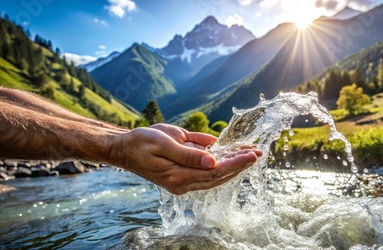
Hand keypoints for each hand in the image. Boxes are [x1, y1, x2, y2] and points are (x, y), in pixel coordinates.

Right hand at [108, 124, 261, 194]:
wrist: (124, 148)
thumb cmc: (140, 142)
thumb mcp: (163, 142)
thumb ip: (188, 153)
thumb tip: (213, 161)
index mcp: (178, 176)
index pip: (215, 172)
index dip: (235, 164)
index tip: (252, 154)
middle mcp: (183, 182)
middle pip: (219, 176)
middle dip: (240, 164)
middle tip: (259, 152)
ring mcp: (184, 179)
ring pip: (215, 175)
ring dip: (234, 164)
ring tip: (251, 152)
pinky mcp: (183, 173)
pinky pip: (207, 170)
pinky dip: (222, 162)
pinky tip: (234, 154)